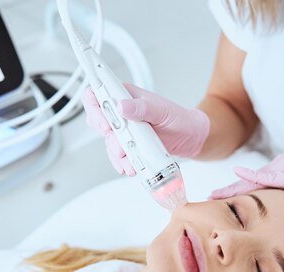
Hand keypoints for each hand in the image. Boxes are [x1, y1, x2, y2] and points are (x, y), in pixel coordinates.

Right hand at [81, 83, 209, 175]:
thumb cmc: (177, 118)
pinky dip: (122, 163)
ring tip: (131, 161)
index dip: (94, 106)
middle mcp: (121, 112)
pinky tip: (130, 166)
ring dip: (116, 153)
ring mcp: (124, 130)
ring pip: (108, 141)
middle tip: (120, 145)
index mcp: (126, 96)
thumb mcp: (162, 110)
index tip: (104, 122)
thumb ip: (142, 107)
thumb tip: (122, 106)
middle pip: (98, 120)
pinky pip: (117, 155)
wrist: (189, 137)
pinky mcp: (128, 145)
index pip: (99, 93)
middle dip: (107, 135)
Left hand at [210, 147, 283, 199]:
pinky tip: (236, 175)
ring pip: (250, 180)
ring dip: (231, 189)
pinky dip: (249, 178)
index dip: (234, 192)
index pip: (253, 183)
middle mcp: (277, 167)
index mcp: (280, 172)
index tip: (218, 200)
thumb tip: (278, 209)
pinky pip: (265, 177)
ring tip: (212, 197)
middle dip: (227, 191)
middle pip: (246, 181)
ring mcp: (282, 168)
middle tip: (207, 199)